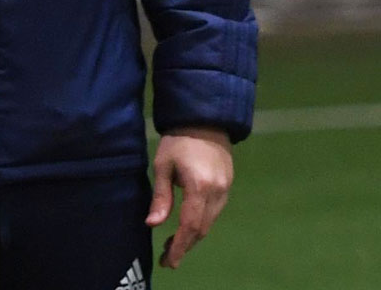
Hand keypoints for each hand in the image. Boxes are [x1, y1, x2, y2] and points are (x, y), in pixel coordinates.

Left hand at [144, 126, 232, 268]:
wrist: (205, 120)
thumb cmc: (178, 140)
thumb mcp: (163, 166)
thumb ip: (161, 197)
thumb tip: (153, 224)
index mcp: (199, 186)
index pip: (190, 225)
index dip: (179, 246)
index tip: (169, 261)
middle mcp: (217, 191)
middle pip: (202, 229)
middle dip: (184, 246)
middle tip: (167, 258)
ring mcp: (225, 189)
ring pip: (209, 223)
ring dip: (192, 237)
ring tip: (173, 245)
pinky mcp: (228, 186)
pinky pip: (214, 212)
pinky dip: (201, 224)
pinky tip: (187, 226)